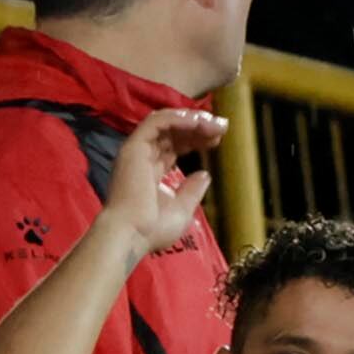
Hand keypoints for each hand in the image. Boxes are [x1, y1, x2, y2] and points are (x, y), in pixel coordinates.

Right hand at [98, 106, 222, 255]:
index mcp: (150, 171)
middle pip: (171, 132)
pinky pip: (156, 122)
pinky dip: (177, 118)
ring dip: (191, 119)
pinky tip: (198, 123)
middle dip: (198, 126)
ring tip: (214, 124)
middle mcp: (142, 157)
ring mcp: (136, 150)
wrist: (131, 234)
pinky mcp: (134, 146)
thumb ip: (192, 190)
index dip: (195, 139)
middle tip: (222, 126)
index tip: (218, 139)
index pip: (173, 145)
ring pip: (164, 122)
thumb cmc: (152, 228)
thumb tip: (204, 174)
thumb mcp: (182, 209)